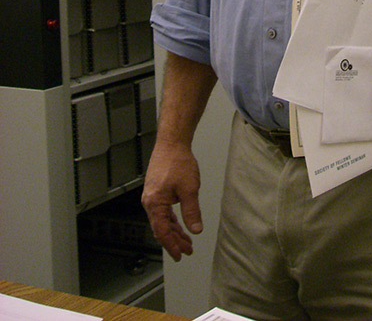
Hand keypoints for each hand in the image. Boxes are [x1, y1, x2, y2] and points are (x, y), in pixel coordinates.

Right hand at [141, 138, 203, 260]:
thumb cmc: (177, 162)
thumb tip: (195, 229)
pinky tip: (180, 225)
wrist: (172, 143)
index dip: (172, 245)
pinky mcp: (156, 191)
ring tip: (186, 240)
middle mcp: (149, 201)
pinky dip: (172, 220)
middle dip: (174, 240)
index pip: (162, 231)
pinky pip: (163, 211)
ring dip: (174, 231)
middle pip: (161, 228)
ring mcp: (152, 196)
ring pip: (162, 220)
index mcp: (154, 203)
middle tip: (187, 250)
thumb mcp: (189, 189)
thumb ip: (191, 211)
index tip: (180, 254)